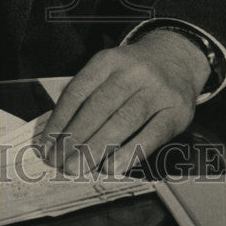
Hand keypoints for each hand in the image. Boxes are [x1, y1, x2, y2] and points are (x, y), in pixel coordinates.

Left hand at [44, 29, 209, 175]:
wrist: (178, 58)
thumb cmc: (133, 72)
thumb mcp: (108, 69)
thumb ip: (87, 94)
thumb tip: (59, 134)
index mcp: (108, 60)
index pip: (78, 92)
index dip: (60, 120)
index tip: (47, 145)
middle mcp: (133, 72)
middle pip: (98, 107)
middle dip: (75, 138)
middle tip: (60, 163)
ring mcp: (157, 91)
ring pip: (122, 121)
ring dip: (97, 148)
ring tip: (79, 167)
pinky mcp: (177, 111)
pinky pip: (152, 135)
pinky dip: (130, 153)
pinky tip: (112, 167)